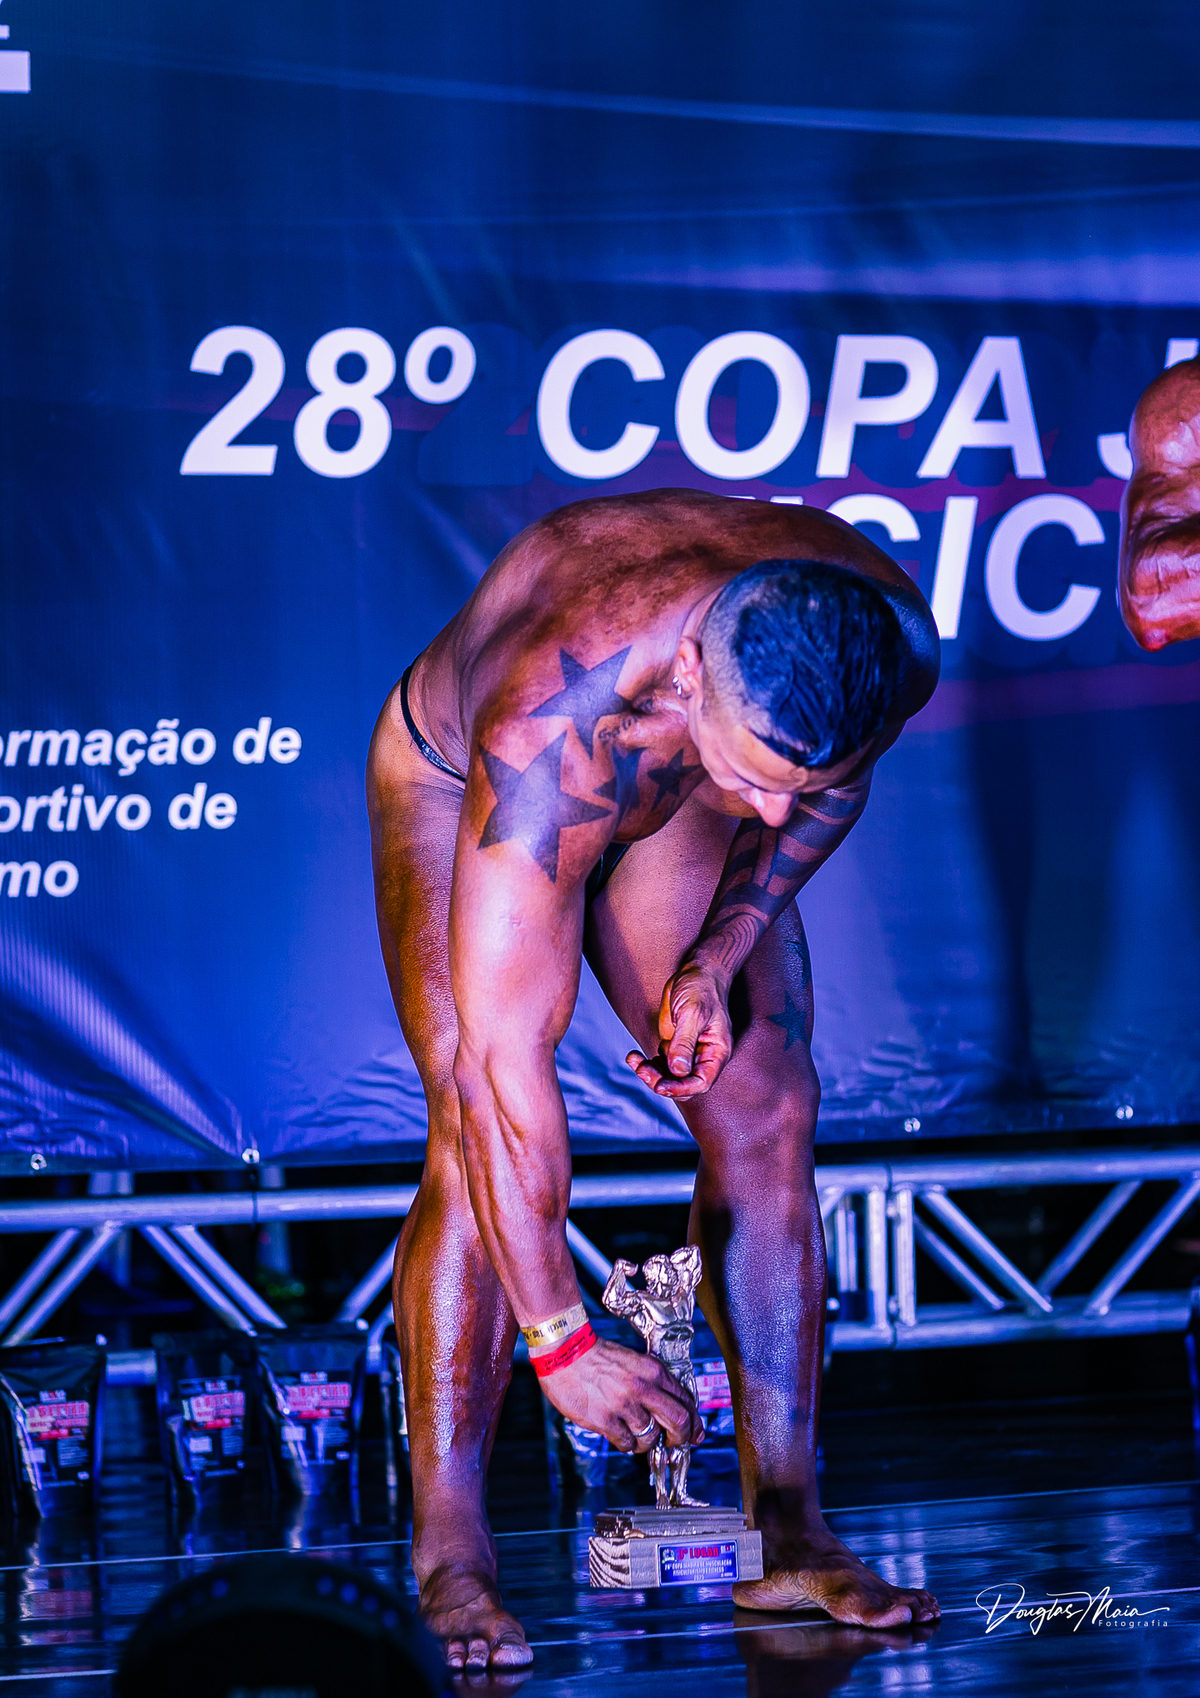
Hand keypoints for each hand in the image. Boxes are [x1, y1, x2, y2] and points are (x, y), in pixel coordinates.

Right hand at [539, 1337, 703, 1450]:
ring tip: (636, 1436)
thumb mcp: (635, 1362)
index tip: (694, 1433)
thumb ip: (653, 1384)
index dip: (694, 1422)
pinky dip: (626, 1445)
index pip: (686, 1401)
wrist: (565, 1351)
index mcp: (653, 1371)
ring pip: (651, 1438)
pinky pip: (626, 1444)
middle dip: (681, 1438)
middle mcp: (643, 1388)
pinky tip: (619, 1435)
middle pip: (679, 1422)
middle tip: (674, 1444)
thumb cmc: (597, 1356)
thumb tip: (668, 1410)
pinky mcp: (605, 1420)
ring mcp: (624, 1405)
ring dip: (646, 1443)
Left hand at [625, 959, 732, 1099]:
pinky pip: (660, 1063)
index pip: (701, 1082)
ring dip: (650, 1073)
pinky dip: (646, 1063)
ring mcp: (687, 1051)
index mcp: (716, 1052)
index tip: (661, 1086)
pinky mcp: (674, 1044)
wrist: (697, 970)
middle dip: (661, 1081)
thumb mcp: (693, 1013)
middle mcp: (703, 1055)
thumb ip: (685, 1042)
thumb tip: (679, 1070)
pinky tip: (633, 1056)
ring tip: (634, 1060)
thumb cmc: (702, 988)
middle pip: (682, 1083)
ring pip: (669, 1076)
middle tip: (642, 1069)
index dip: (681, 1088)